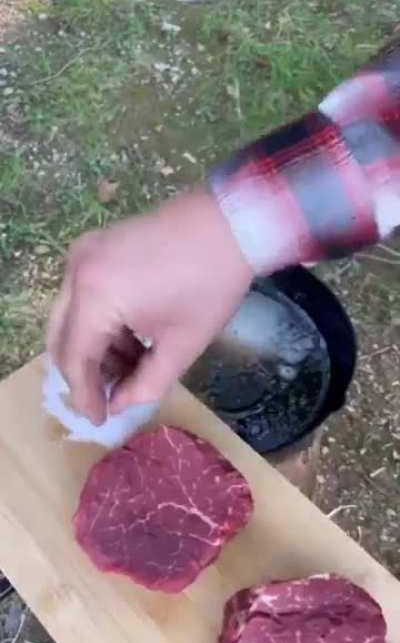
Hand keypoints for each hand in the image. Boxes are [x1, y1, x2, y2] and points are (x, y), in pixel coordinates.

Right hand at [47, 191, 252, 423]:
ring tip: (130, 366)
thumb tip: (119, 404)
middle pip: (62, 338)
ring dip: (93, 347)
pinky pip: (81, 294)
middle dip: (84, 373)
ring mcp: (83, 253)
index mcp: (95, 297)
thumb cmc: (211, 285)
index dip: (85, 395)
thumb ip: (145, 385)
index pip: (75, 360)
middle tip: (110, 396)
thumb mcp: (182, 345)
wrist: (231, 223)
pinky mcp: (96, 245)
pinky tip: (130, 337)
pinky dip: (98, 321)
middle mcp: (77, 273)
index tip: (101, 419)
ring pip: (69, 317)